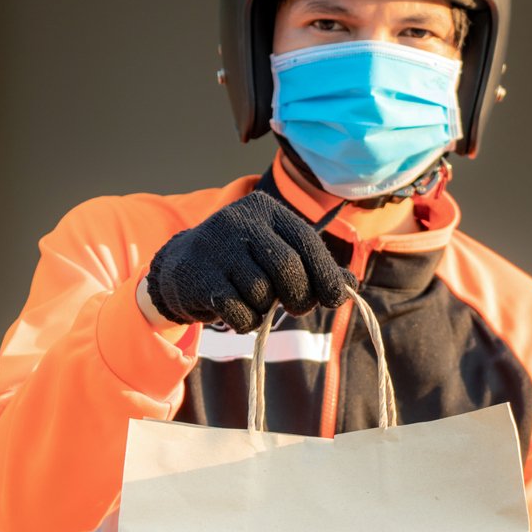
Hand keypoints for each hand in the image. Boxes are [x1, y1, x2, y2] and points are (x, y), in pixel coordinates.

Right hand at [142, 190, 351, 332]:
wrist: (182, 267)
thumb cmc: (243, 263)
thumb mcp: (278, 255)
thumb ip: (314, 267)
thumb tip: (349, 284)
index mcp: (266, 210)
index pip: (306, 241)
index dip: (326, 274)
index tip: (336, 298)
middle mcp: (239, 221)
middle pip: (287, 268)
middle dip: (300, 296)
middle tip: (297, 307)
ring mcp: (215, 247)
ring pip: (262, 292)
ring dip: (266, 309)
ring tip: (255, 302)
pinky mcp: (198, 275)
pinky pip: (238, 311)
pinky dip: (246, 322)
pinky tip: (237, 312)